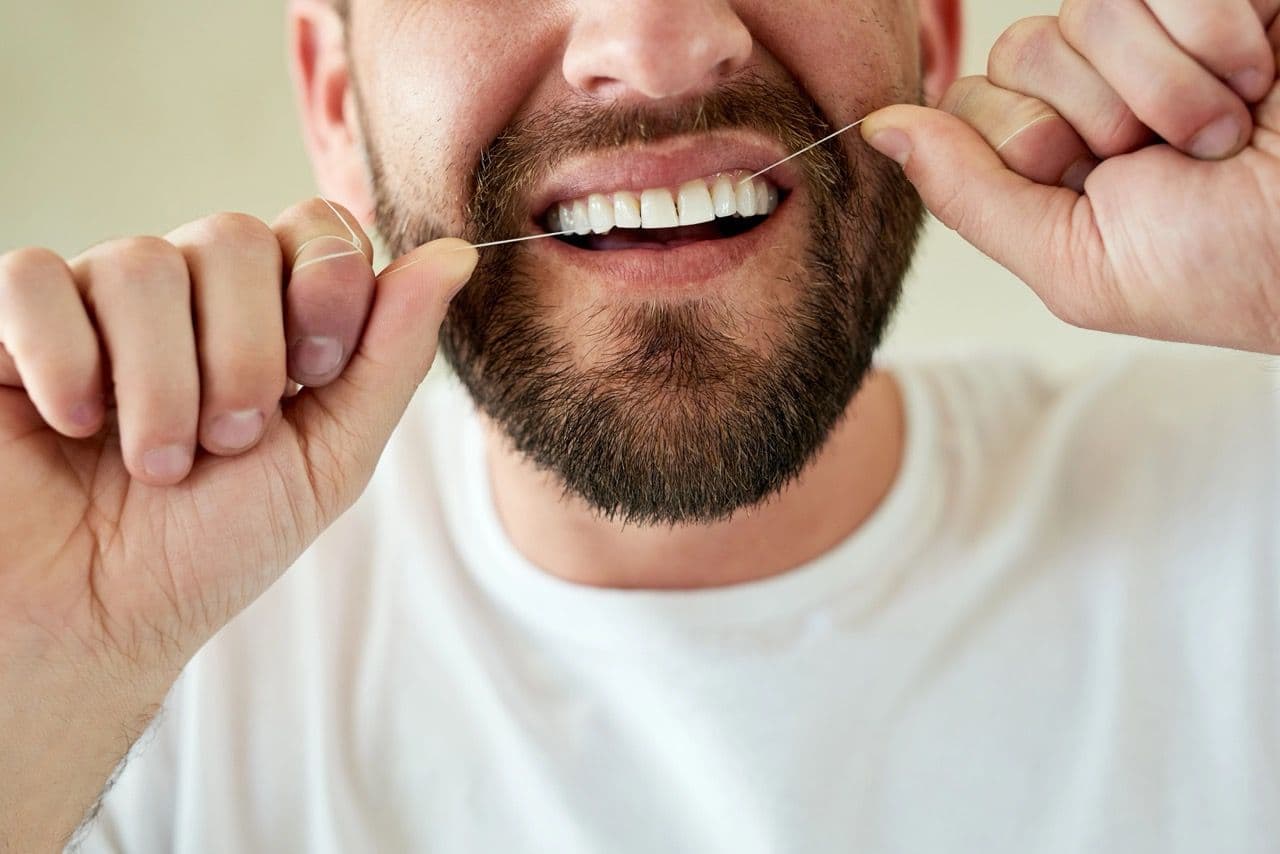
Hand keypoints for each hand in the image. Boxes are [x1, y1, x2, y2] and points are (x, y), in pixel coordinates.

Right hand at [0, 199, 476, 849]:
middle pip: (232, 237)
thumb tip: (456, 254)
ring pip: (139, 264)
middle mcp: (185, 296)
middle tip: (229, 440)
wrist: (99, 621)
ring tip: (156, 462)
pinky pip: (38, 280)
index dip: (324, 286)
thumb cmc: (214, 548)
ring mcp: (96, 303)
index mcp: (269, 316)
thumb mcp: (331, 457)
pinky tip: (76, 425)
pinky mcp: (7, 324)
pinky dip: (68, 363)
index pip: (313, 227)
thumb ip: (391, 355)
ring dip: (162, 386)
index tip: (316, 373)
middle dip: (246, 356)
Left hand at [861, 0, 1279, 354]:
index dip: (1019, 138)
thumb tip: (877, 132)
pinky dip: (1216, 34)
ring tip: (1225, 133)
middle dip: (1094, 118)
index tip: (1086, 177)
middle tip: (1167, 161)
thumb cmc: (1225, 271)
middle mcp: (1100, 88)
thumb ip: (972, 196)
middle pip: (1020, 49)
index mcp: (1055, 156)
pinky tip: (1260, 76)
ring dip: (1164, 89)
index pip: (970, 100)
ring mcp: (1161, 33)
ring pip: (1085, 11)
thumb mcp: (1074, 260)